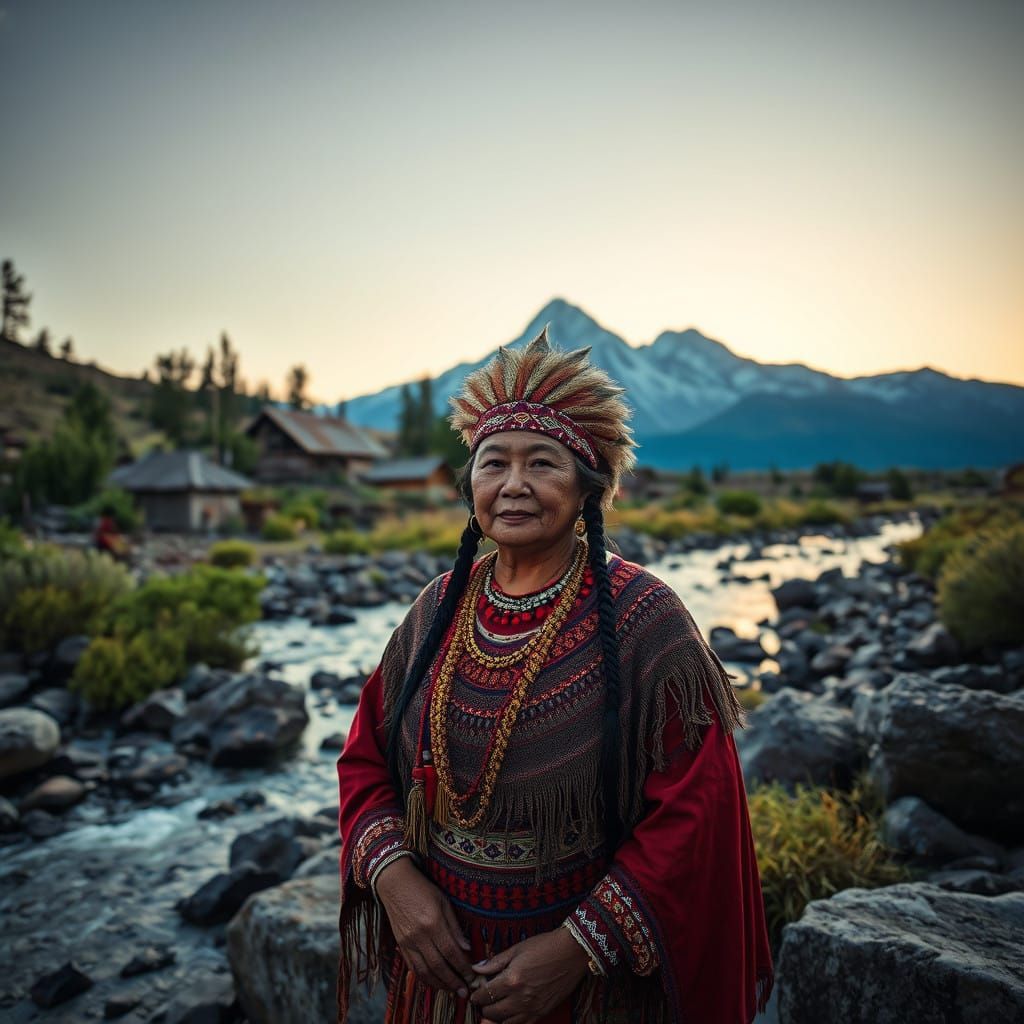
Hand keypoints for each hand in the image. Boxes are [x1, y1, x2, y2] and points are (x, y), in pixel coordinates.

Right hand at [375, 856, 475, 997]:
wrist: (394, 883)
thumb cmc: (423, 889)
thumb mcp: (444, 901)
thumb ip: (455, 927)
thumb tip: (467, 948)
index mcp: (433, 922)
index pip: (451, 952)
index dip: (463, 967)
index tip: (472, 977)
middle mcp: (419, 936)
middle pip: (439, 966)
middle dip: (453, 981)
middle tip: (464, 992)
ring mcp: (407, 942)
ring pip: (424, 971)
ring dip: (440, 984)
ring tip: (452, 990)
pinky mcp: (400, 945)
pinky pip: (413, 968)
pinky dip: (425, 978)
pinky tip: (435, 981)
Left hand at [469, 927, 590, 1023]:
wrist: (572, 952)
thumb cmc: (545, 946)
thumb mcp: (517, 949)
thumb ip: (495, 961)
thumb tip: (476, 968)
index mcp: (511, 979)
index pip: (485, 994)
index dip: (476, 996)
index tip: (474, 993)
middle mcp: (520, 998)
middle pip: (492, 1013)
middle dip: (484, 1008)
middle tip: (483, 1001)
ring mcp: (531, 1008)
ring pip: (504, 1023)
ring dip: (495, 1019)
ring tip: (494, 1009)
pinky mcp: (542, 1013)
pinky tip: (508, 1017)